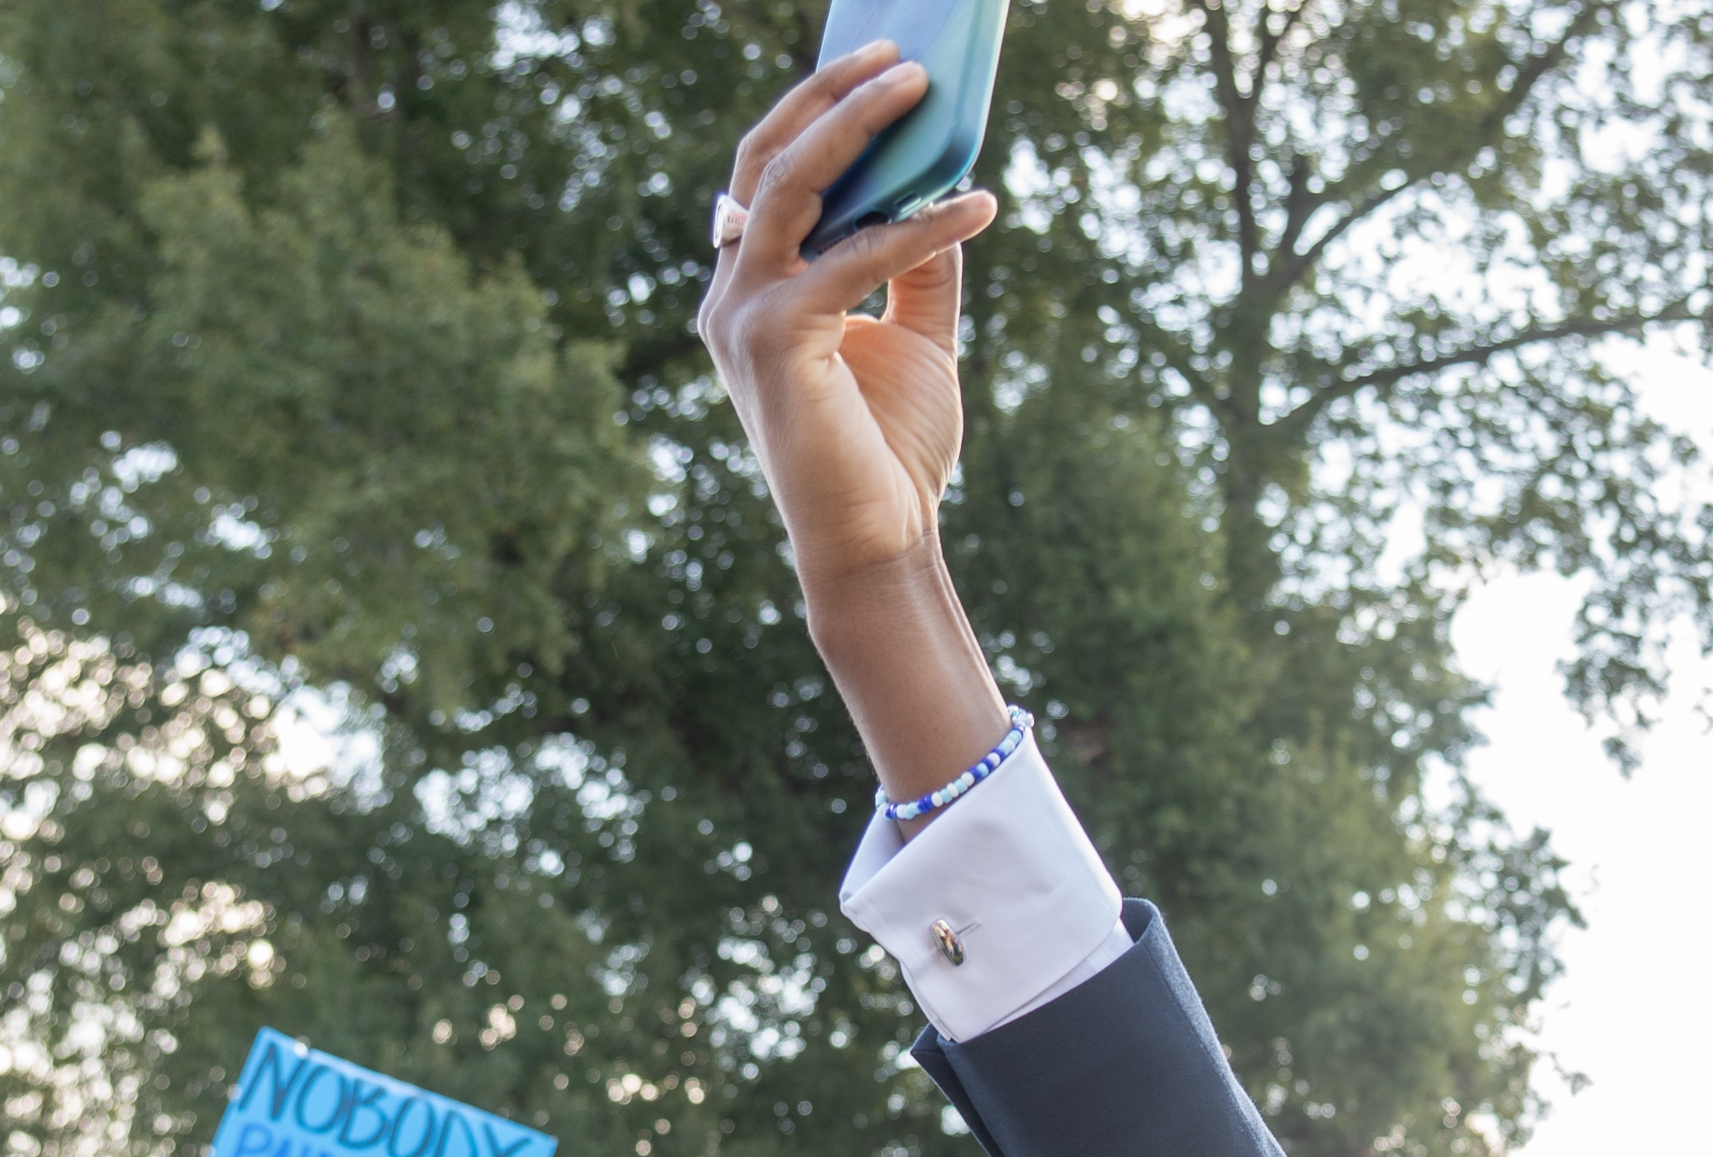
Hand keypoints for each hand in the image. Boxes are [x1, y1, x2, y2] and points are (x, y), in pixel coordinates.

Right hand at [696, 49, 998, 593]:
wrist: (880, 542)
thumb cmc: (890, 451)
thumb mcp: (915, 338)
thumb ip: (919, 264)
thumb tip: (946, 183)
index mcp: (752, 289)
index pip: (769, 175)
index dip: (816, 112)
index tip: (875, 66)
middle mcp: (732, 294)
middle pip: (767, 159)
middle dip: (831, 95)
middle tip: (900, 58)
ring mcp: (742, 315)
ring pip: (791, 181)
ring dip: (859, 124)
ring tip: (922, 89)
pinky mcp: (777, 339)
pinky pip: (855, 257)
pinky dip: (921, 226)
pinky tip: (980, 206)